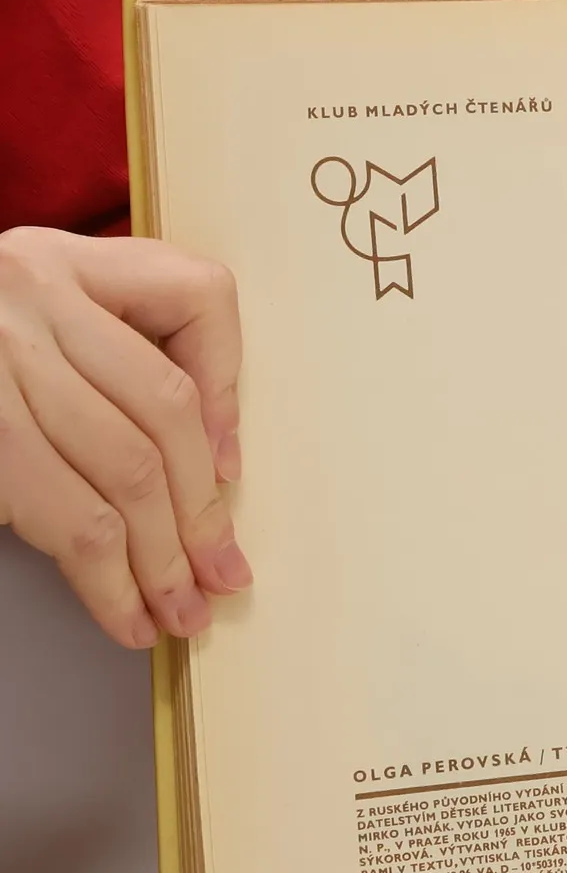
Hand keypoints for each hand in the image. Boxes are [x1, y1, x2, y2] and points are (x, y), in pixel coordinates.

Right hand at [0, 227, 249, 646]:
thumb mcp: (39, 328)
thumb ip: (119, 364)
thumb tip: (214, 469)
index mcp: (65, 260)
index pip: (195, 297)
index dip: (230, 391)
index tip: (232, 473)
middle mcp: (28, 295)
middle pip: (163, 411)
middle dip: (200, 510)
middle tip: (223, 577)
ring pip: (121, 472)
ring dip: (159, 560)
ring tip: (178, 612)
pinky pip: (61, 513)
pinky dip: (101, 576)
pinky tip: (121, 608)